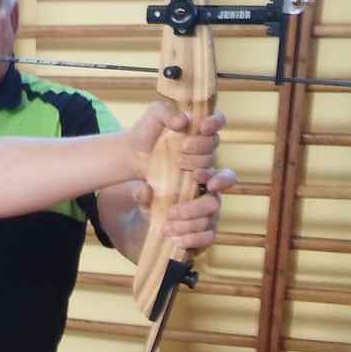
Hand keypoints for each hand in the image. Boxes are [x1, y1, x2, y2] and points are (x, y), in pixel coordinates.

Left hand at [128, 112, 237, 253]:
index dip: (216, 126)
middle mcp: (208, 172)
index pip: (217, 130)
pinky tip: (176, 237)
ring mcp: (206, 198)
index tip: (202, 127)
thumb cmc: (145, 145)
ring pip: (215, 205)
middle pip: (223, 175)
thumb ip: (164, 114)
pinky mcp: (199, 223)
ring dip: (194, 210)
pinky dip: (193, 236)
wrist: (128, 171)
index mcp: (201, 145)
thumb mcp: (149, 123)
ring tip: (169, 215)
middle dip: (202, 171)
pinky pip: (209, 234)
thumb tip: (182, 122)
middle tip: (181, 168)